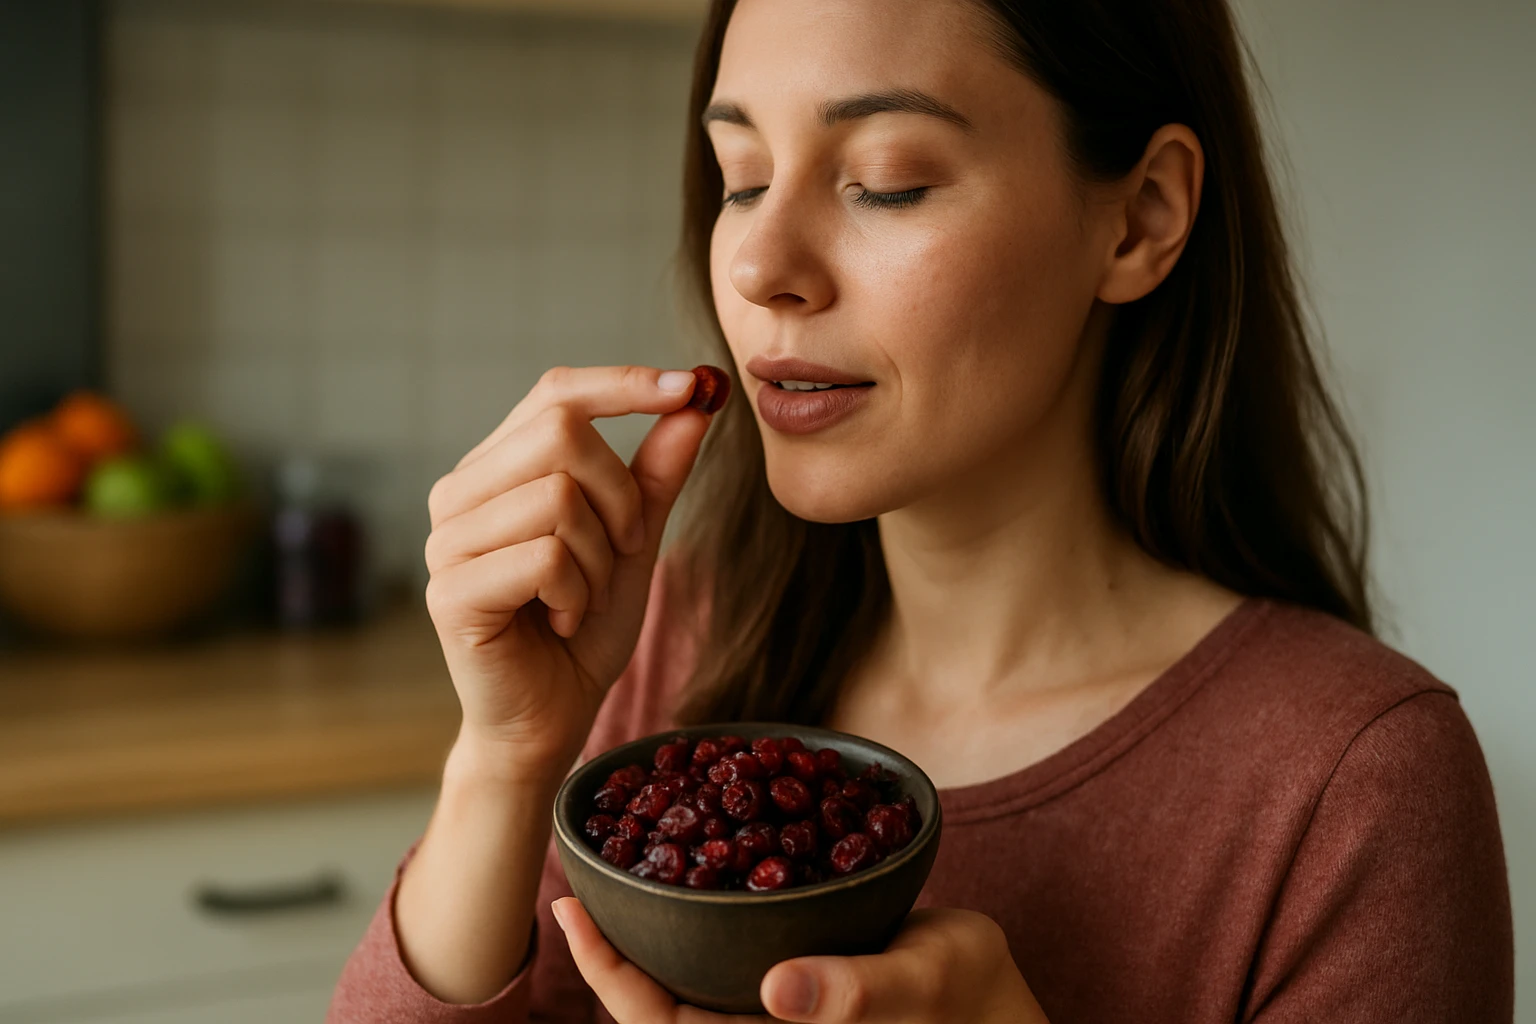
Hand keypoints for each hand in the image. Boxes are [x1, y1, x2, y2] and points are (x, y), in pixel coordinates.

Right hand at [423, 365, 715, 783]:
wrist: (551, 718)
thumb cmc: (583, 629)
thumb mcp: (634, 540)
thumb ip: (655, 473)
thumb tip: (694, 400)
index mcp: (495, 469)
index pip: (555, 392)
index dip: (623, 384)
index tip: (690, 387)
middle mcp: (458, 494)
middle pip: (561, 432)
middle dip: (620, 494)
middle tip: (622, 550)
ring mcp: (446, 541)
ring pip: (558, 495)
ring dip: (598, 556)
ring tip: (581, 596)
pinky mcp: (451, 591)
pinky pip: (546, 556)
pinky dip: (576, 593)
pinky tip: (560, 620)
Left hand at [553, 898, 1049, 1022]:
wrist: (997, 999)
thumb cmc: (969, 1001)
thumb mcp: (919, 987)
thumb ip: (854, 994)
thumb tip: (777, 990)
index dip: (609, 976)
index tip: (569, 913)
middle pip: (658, 999)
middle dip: (613, 945)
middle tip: (577, 875)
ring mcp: (773, 1004)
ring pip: (688, 972)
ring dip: (650, 924)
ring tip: (622, 857)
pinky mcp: (794, 973)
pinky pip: (730, 944)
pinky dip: (699, 904)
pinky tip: (693, 857)